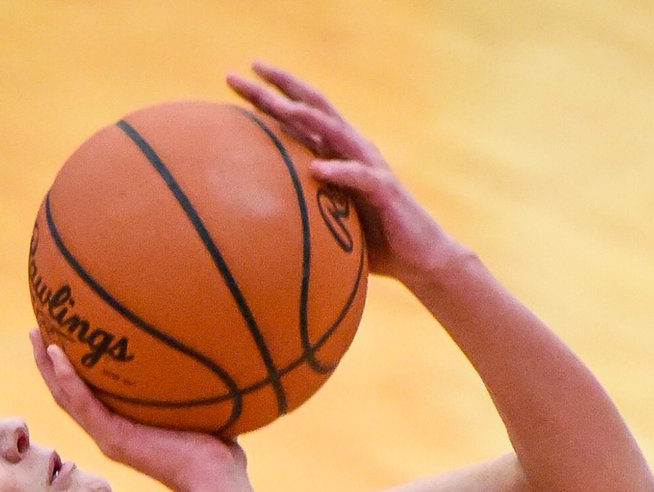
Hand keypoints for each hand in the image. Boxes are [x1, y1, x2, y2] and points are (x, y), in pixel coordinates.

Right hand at [32, 331, 259, 491]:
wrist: (218, 480)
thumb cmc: (217, 451)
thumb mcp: (200, 407)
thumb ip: (190, 384)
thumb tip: (203, 350)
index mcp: (126, 427)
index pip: (89, 394)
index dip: (72, 368)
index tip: (63, 336)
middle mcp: (111, 432)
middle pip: (68, 393)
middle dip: (49, 362)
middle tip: (37, 329)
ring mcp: (109, 437)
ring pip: (66, 397)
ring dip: (48, 366)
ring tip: (36, 335)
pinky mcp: (114, 439)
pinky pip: (83, 404)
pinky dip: (68, 379)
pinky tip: (57, 354)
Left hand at [227, 64, 464, 287]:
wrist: (420, 258)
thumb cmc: (372, 243)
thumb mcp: (329, 219)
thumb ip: (301, 206)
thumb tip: (255, 217)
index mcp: (337, 151)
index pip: (298, 114)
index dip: (267, 94)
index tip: (233, 79)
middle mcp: (352, 148)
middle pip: (313, 106)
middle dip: (279, 88)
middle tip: (246, 70)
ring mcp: (369, 165)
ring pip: (336, 131)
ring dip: (308, 117)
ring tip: (281, 106)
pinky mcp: (385, 189)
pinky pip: (359, 177)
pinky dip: (338, 171)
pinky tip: (316, 168)